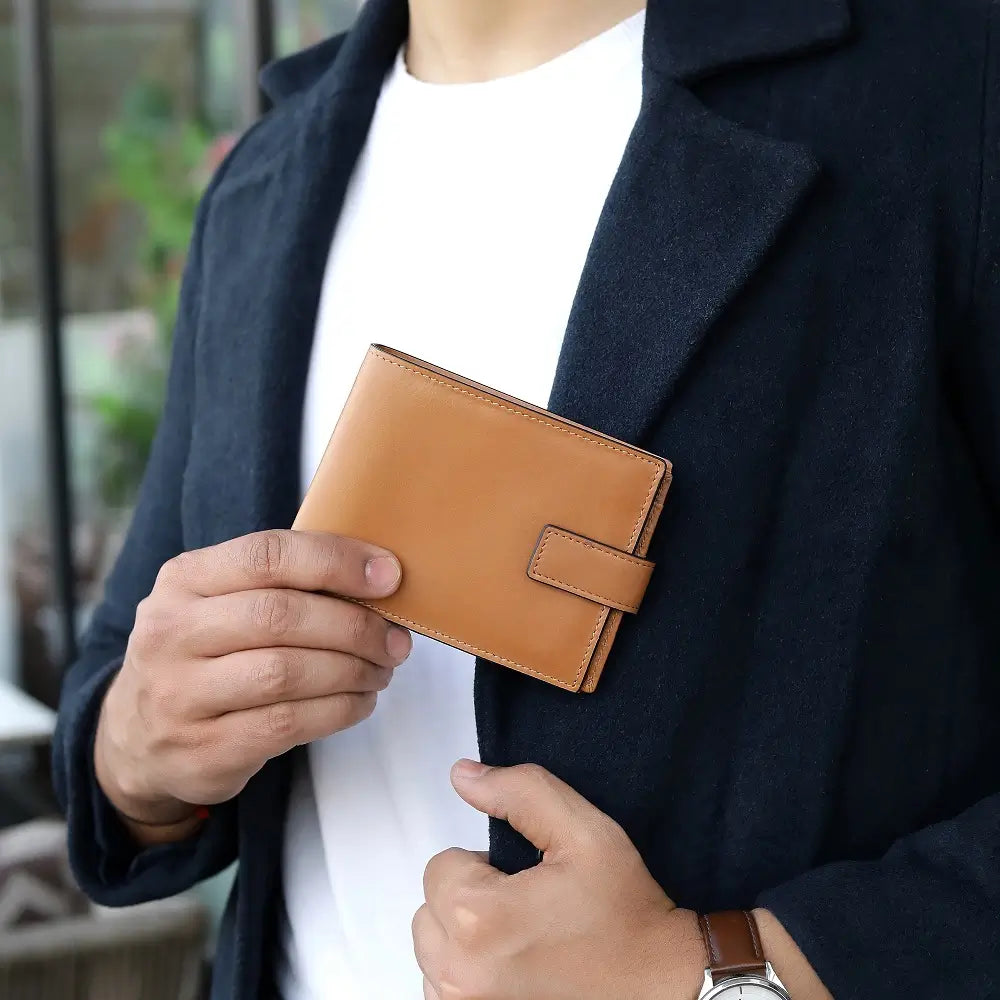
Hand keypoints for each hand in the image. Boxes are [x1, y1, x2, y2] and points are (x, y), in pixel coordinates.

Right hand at [95, 529, 411, 833]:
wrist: (135, 737)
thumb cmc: (207, 653)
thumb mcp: (222, 602)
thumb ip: (284, 583)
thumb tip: (380, 577)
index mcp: (184, 579)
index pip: (267, 555)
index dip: (336, 561)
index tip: (389, 575)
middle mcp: (172, 633)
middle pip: (282, 616)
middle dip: (354, 626)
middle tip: (395, 639)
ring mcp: (180, 694)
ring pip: (287, 673)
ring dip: (352, 671)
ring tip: (381, 670)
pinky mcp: (201, 748)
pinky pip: (287, 724)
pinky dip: (338, 711)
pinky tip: (359, 701)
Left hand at [414, 761, 704, 999]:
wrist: (663, 986)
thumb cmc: (627, 916)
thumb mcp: (583, 832)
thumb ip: (520, 792)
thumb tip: (464, 776)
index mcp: (480, 918)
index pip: (440, 865)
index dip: (484, 865)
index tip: (523, 881)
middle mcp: (461, 974)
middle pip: (431, 908)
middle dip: (469, 901)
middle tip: (525, 909)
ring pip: (434, 951)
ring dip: (464, 941)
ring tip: (521, 941)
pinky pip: (444, 989)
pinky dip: (470, 976)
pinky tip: (515, 971)